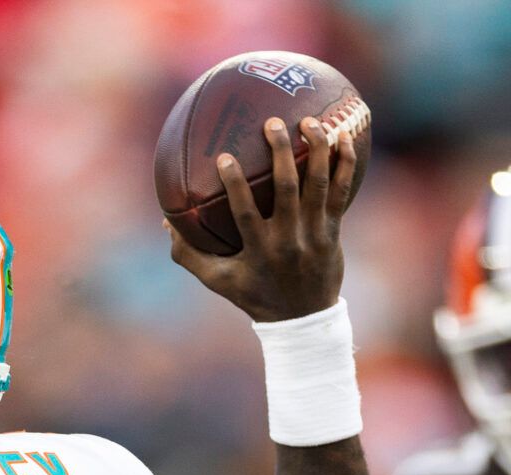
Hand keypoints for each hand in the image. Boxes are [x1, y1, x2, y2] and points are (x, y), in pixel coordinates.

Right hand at [168, 116, 356, 321]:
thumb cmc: (254, 295)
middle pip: (287, 188)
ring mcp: (314, 232)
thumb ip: (188, 253)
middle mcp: (288, 238)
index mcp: (259, 249)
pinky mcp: (333, 229)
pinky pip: (342, 190)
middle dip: (281, 151)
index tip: (225, 156)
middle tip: (272, 122)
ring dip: (317, 149)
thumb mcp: (217, 280)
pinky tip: (343, 136)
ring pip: (318, 184)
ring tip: (309, 120)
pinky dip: (344, 163)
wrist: (302, 319)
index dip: (235, 183)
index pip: (245, 211)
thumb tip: (165, 222)